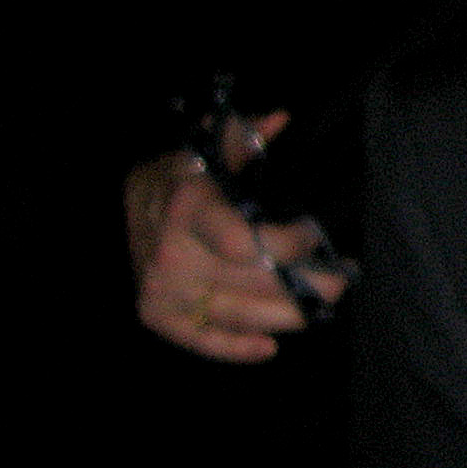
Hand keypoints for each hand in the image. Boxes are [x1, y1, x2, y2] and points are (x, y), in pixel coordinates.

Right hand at [127, 116, 347, 362]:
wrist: (124, 208)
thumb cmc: (179, 176)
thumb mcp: (205, 149)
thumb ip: (244, 137)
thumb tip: (279, 119)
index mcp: (188, 210)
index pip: (244, 242)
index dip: (287, 246)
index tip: (315, 236)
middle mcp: (172, 254)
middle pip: (251, 284)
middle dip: (306, 284)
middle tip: (342, 279)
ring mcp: (163, 289)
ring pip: (237, 314)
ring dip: (287, 315)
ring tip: (322, 306)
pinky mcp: (156, 314)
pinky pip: (200, 339)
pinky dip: (235, 348)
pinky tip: (268, 346)